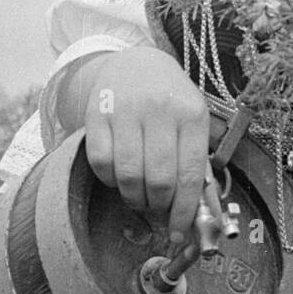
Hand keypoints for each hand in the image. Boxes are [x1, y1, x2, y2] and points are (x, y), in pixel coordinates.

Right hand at [81, 47, 210, 241]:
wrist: (136, 62)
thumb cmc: (170, 100)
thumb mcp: (192, 120)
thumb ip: (194, 161)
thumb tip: (195, 213)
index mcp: (191, 114)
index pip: (189, 175)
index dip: (183, 211)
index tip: (177, 231)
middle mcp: (159, 110)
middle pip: (158, 179)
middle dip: (158, 205)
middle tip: (157, 208)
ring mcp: (125, 111)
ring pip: (127, 175)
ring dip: (133, 197)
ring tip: (139, 196)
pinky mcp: (97, 114)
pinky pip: (101, 163)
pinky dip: (110, 180)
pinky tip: (119, 176)